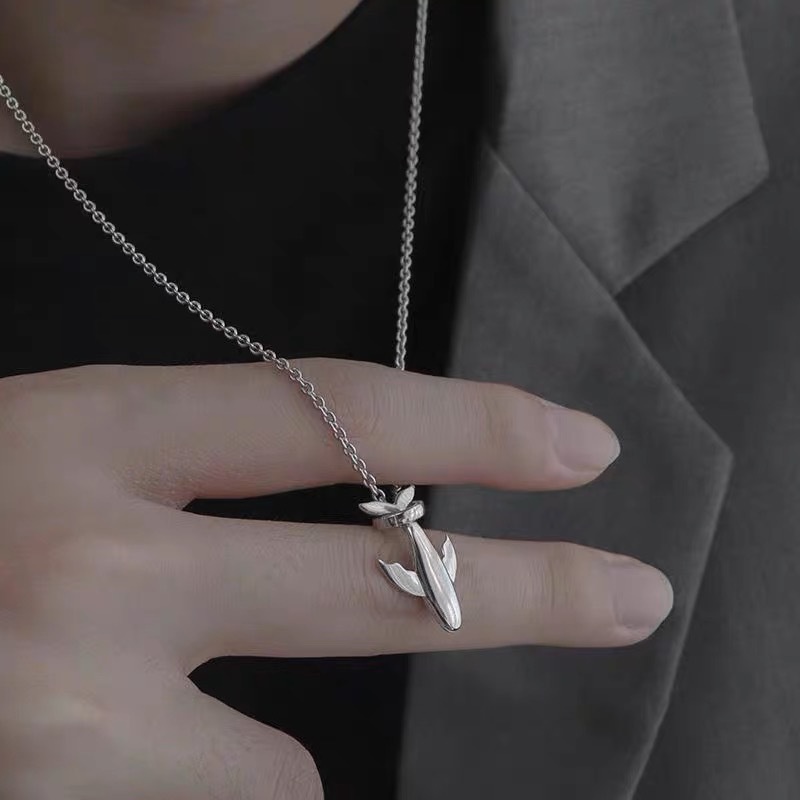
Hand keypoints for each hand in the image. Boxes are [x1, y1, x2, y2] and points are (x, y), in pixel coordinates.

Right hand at [0, 359, 671, 798]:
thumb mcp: (47, 463)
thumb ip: (180, 492)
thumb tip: (339, 530)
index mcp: (86, 437)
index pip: (329, 410)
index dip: (470, 422)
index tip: (580, 444)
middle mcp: (88, 570)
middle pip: (376, 579)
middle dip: (525, 591)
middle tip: (634, 591)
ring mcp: (67, 719)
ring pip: (278, 773)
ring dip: (251, 763)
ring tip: (132, 727)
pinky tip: (102, 766)